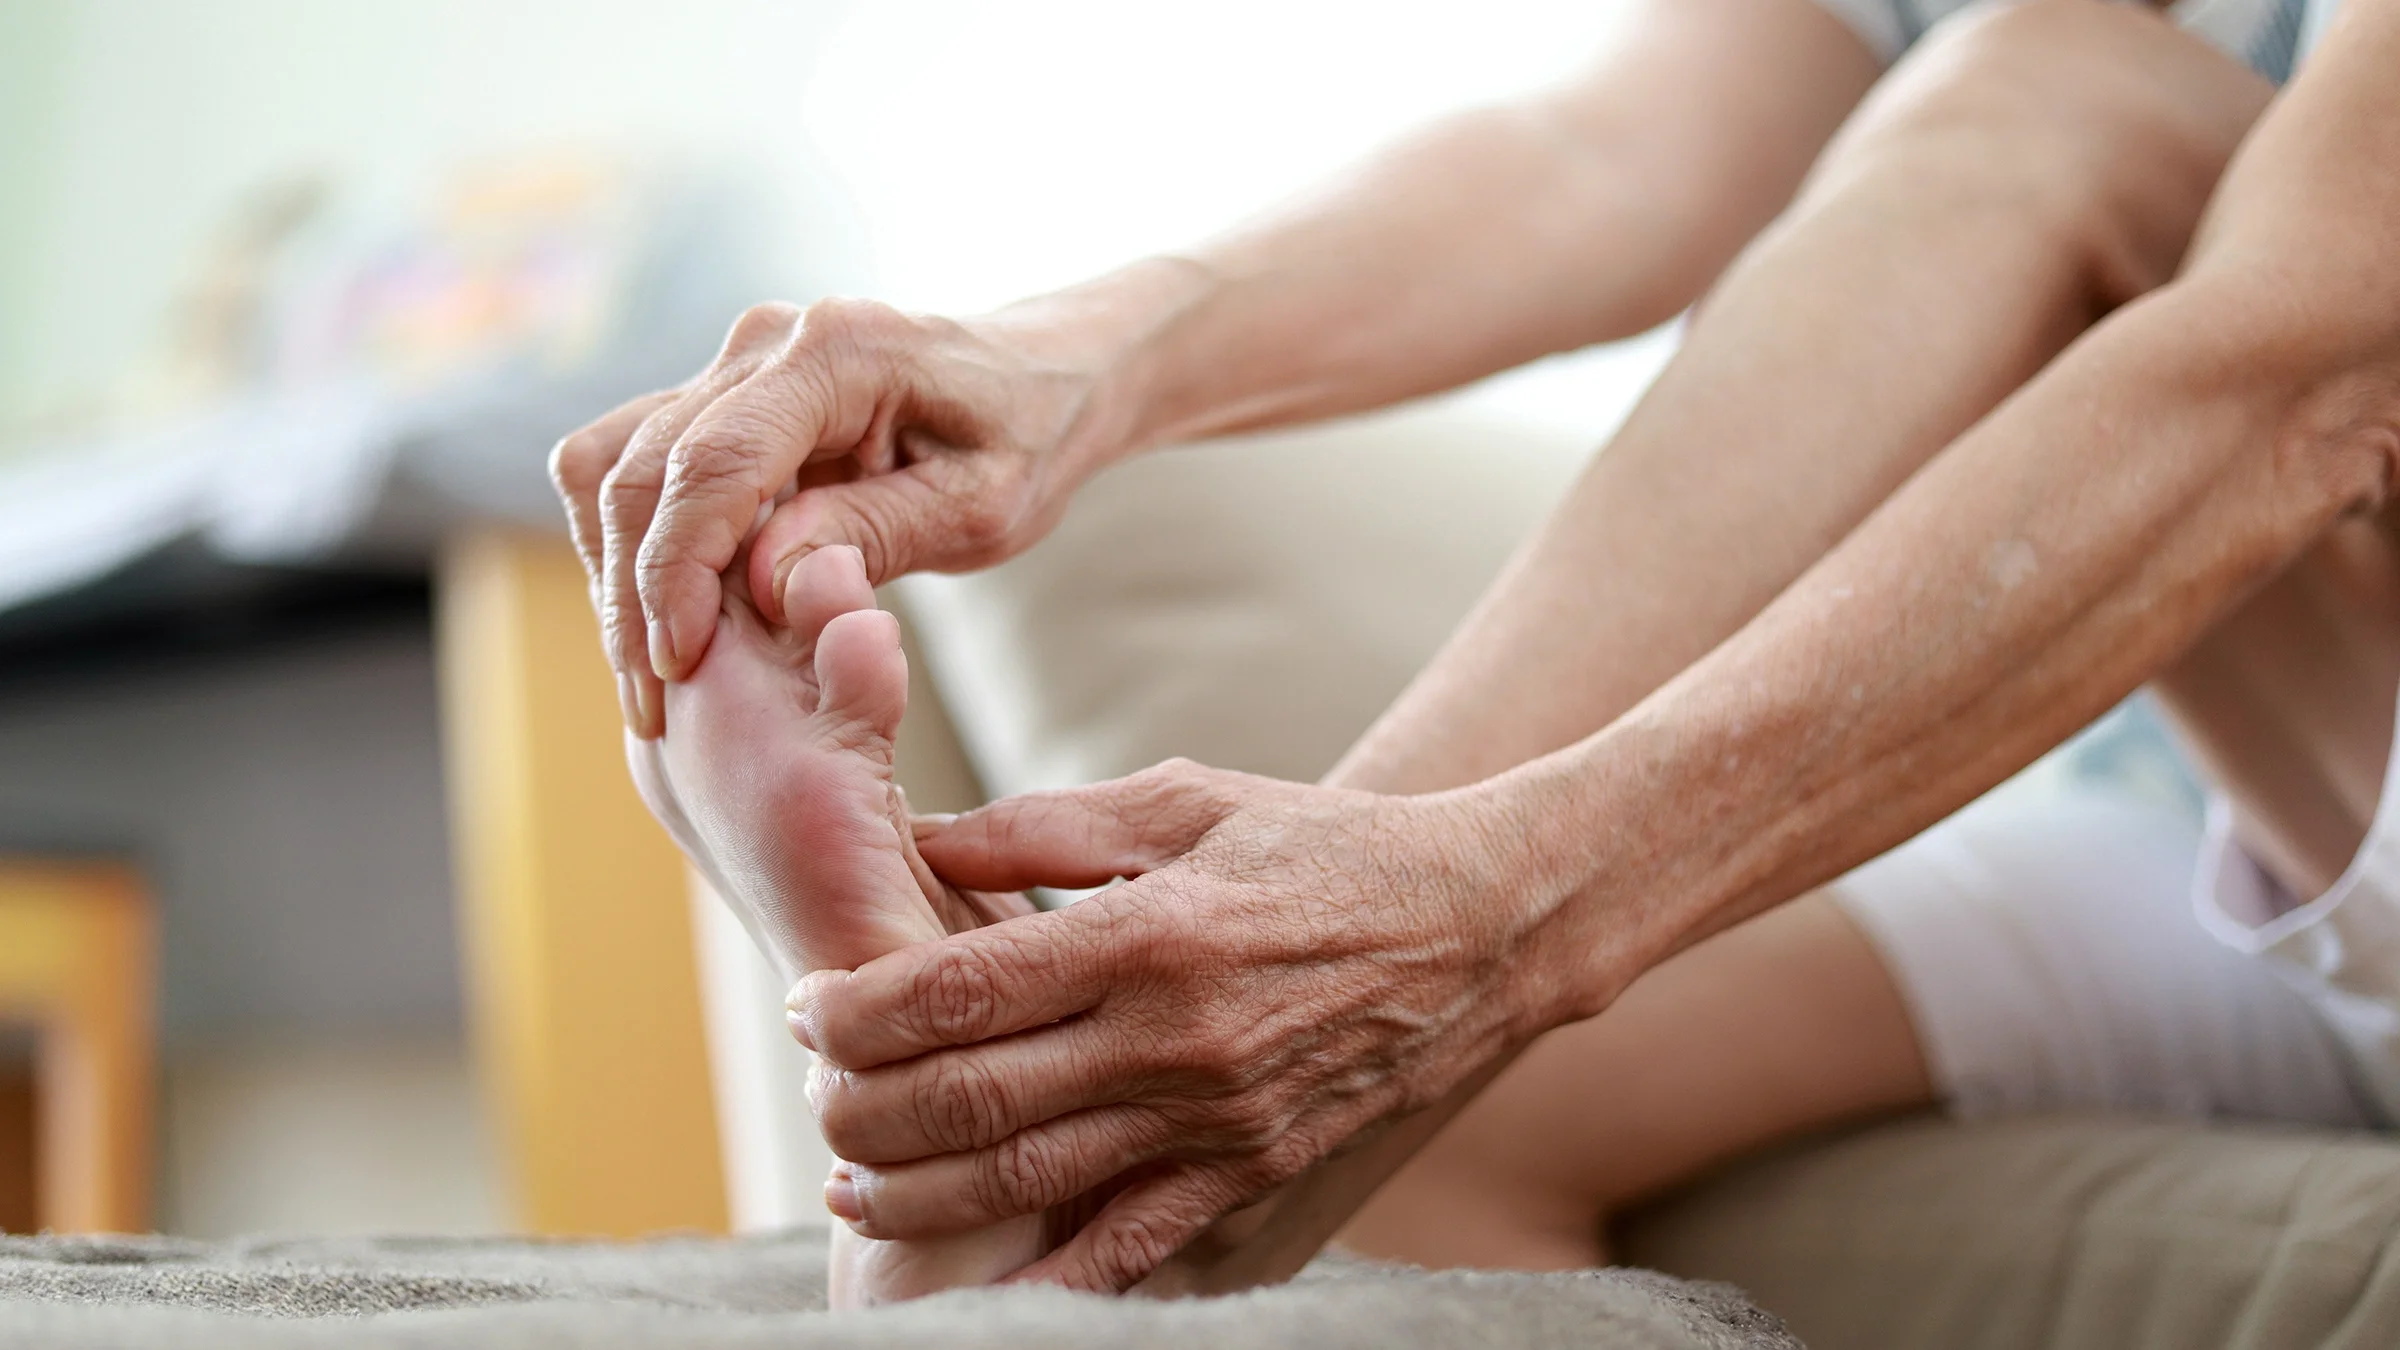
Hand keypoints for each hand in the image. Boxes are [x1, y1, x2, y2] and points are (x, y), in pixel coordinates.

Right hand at [548, 295, 1128, 737]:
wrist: (1031, 383)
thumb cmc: (1021, 442)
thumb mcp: (981, 506)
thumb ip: (876, 533)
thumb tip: (762, 578)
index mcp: (838, 354)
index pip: (715, 462)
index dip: (678, 570)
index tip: (676, 665)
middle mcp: (764, 343)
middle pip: (643, 468)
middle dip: (634, 593)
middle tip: (654, 705)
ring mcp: (731, 366)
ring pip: (613, 466)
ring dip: (618, 575)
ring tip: (653, 679)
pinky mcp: (713, 399)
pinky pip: (629, 465)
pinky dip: (630, 548)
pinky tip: (666, 625)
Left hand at [788, 759, 1600, 1292]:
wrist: (1477, 928)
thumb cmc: (1318, 847)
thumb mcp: (1183, 803)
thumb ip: (1041, 826)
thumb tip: (914, 836)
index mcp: (1148, 932)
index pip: (959, 990)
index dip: (857, 1010)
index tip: (806, 1008)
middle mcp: (1174, 1039)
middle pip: (970, 1098)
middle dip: (862, 1110)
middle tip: (813, 1099)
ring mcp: (1214, 1121)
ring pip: (1026, 1180)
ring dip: (915, 1196)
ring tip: (850, 1187)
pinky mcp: (1249, 1175)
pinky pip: (1132, 1246)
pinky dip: (1051, 1280)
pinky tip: (981, 1290)